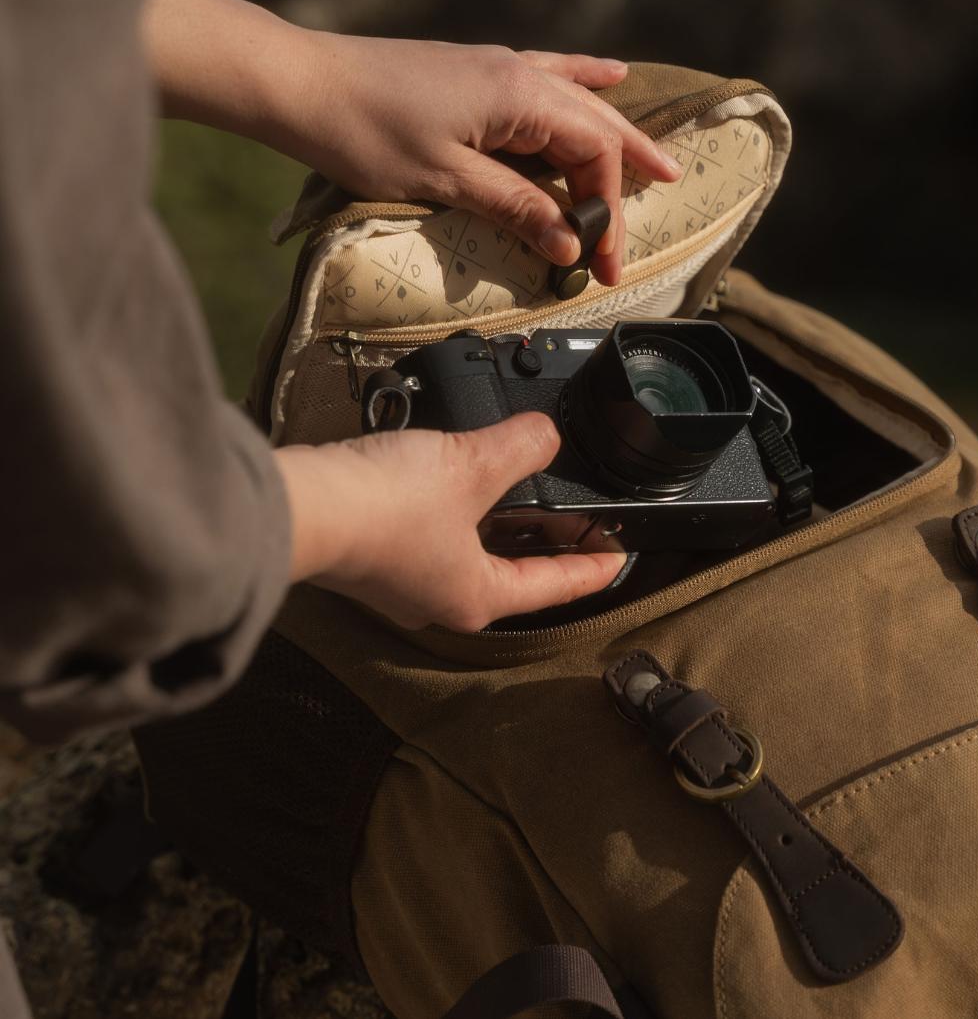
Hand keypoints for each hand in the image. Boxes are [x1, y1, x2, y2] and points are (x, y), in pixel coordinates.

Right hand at [274, 412, 625, 631]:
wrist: (301, 505)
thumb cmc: (386, 507)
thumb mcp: (471, 466)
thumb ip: (520, 448)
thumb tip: (545, 434)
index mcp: (478, 596)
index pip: (554, 587)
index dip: (593, 568)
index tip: (620, 556)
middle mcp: (442, 598)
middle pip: (514, 569)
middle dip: (547, 537)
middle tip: (579, 510)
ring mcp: (405, 580)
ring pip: (473, 549)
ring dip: (502, 518)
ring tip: (529, 482)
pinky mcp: (378, 553)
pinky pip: (438, 533)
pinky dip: (462, 507)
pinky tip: (463, 471)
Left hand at [288, 37, 681, 283]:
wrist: (300, 83)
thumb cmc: (364, 132)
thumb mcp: (445, 180)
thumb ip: (515, 208)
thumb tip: (571, 245)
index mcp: (519, 96)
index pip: (593, 154)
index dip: (607, 211)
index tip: (603, 263)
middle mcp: (518, 72)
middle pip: (595, 128)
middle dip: (624, 178)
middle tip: (664, 207)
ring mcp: (497, 66)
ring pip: (578, 101)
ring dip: (618, 132)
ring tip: (660, 158)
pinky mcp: (475, 72)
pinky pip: (549, 72)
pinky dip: (584, 78)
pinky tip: (610, 72)